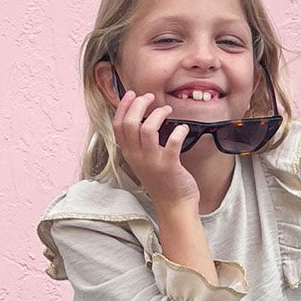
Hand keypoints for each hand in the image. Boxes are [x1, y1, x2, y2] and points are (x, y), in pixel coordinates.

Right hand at [114, 92, 199, 210]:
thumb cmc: (162, 182)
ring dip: (158, 114)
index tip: (132, 94)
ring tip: (167, 109)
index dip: (123, 106)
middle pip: (130, 123)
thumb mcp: (143, 162)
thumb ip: (139, 145)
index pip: (118, 125)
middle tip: (151, 97)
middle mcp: (137, 157)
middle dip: (139, 104)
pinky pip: (172, 142)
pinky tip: (182, 128)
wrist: (174, 206)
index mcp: (129, 154)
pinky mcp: (169, 166)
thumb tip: (141, 120)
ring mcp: (152, 162)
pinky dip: (179, 130)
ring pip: (147, 129)